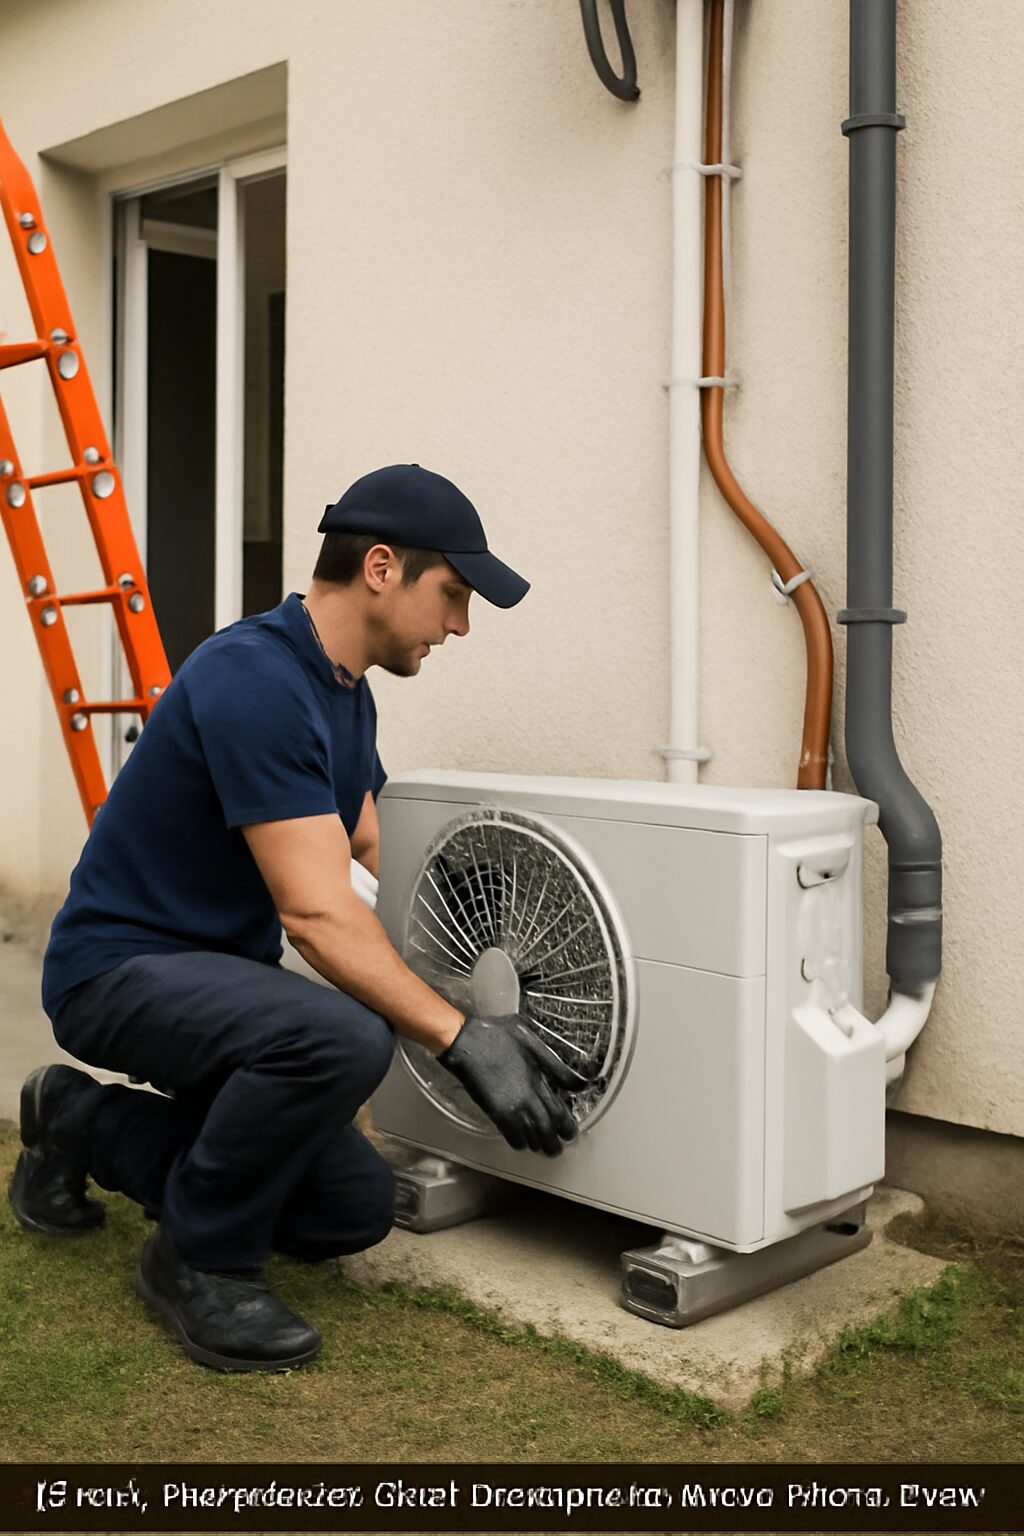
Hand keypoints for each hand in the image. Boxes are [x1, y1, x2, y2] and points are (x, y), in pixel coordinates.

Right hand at [437, 1014, 586, 1155]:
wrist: (464, 1042)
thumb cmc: (495, 1035)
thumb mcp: (531, 1040)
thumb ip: (555, 1064)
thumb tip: (578, 1082)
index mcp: (537, 1078)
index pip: (559, 1111)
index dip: (567, 1125)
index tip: (570, 1131)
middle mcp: (526, 1097)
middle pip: (547, 1128)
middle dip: (555, 1142)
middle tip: (558, 1147)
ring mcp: (510, 1107)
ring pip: (531, 1136)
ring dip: (540, 1145)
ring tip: (544, 1148)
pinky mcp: (494, 1112)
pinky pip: (511, 1137)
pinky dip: (520, 1143)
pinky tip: (522, 1142)